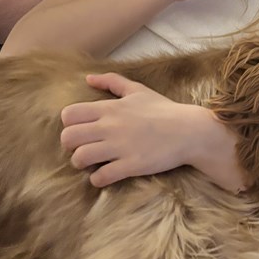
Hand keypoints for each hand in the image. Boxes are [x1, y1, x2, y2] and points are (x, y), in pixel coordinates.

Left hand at [61, 73, 247, 191]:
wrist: (190, 131)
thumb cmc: (164, 110)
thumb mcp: (137, 90)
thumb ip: (111, 81)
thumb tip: (88, 78)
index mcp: (110, 108)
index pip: (69, 115)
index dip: (69, 125)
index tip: (81, 131)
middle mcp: (110, 126)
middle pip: (69, 137)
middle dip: (70, 146)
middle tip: (83, 149)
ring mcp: (120, 147)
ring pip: (80, 158)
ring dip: (81, 164)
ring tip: (92, 165)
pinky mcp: (131, 165)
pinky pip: (101, 177)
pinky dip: (98, 179)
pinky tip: (105, 176)